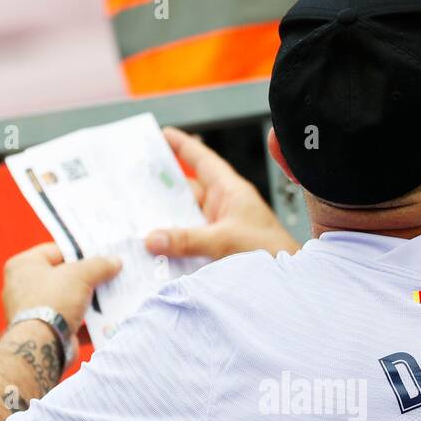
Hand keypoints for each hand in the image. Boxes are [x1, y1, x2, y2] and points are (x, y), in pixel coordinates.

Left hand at [1, 243, 121, 333]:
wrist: (42, 345)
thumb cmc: (53, 300)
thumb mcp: (80, 275)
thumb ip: (99, 265)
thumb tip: (115, 262)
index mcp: (23, 265)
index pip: (56, 250)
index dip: (80, 251)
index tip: (101, 254)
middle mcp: (23, 287)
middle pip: (63, 276)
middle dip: (88, 277)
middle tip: (110, 274)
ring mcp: (33, 311)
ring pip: (68, 300)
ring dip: (90, 300)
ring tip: (113, 296)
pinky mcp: (44, 331)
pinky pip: (70, 321)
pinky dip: (87, 322)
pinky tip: (107, 319)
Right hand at [145, 126, 301, 261]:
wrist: (289, 285)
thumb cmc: (271, 254)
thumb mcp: (225, 241)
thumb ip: (188, 240)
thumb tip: (152, 239)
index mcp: (231, 191)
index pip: (203, 160)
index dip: (183, 146)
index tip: (161, 134)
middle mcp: (223, 207)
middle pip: (186, 191)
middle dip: (161, 188)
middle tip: (130, 182)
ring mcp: (219, 228)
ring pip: (185, 218)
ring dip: (164, 220)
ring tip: (133, 218)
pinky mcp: (216, 250)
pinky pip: (188, 241)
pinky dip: (172, 243)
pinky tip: (153, 248)